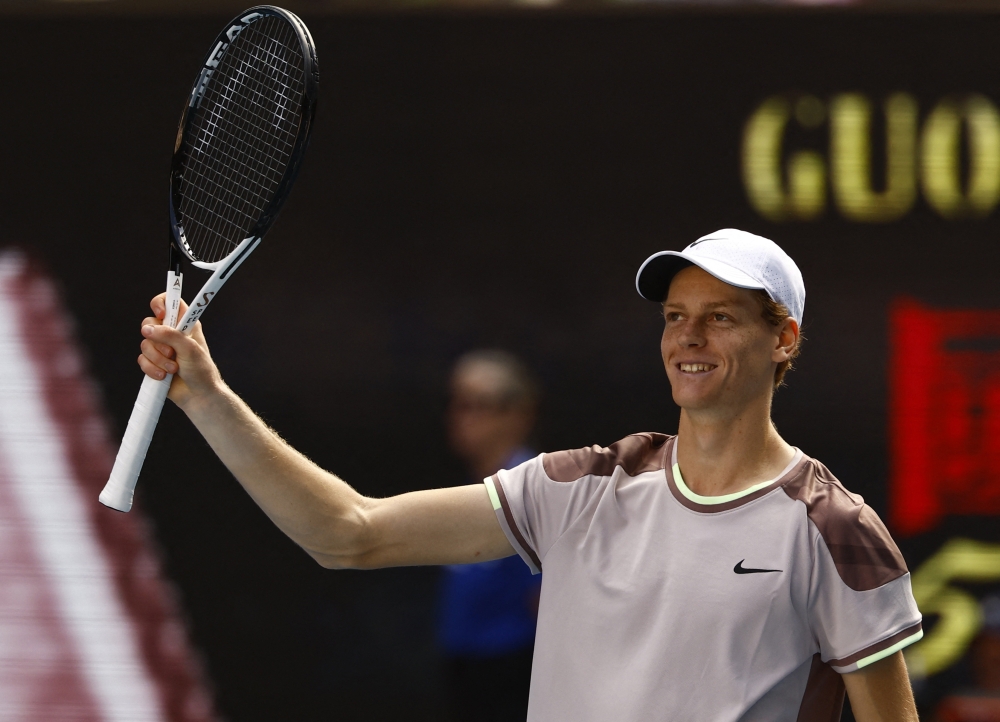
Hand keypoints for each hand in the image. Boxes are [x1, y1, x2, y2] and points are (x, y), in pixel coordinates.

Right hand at [138, 293, 223, 409]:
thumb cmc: (201, 370)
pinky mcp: (153, 362)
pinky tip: (164, 377)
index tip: (161, 315)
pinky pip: (141, 360)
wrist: (198, 395)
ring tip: (173, 369)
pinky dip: (152, 369)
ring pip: (144, 344)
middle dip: (158, 342)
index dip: (161, 303)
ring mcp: (161, 348)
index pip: (169, 302)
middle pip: (148, 323)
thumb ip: (170, 335)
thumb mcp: (190, 349)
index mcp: (185, 324)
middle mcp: (171, 333)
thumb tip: (148, 329)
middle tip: (172, 353)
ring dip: (158, 359)